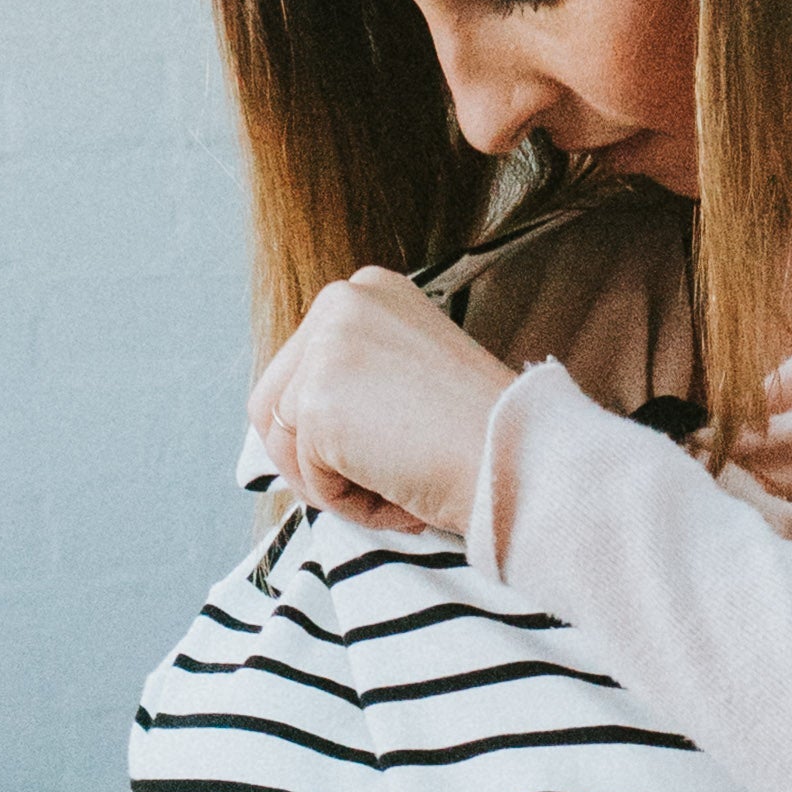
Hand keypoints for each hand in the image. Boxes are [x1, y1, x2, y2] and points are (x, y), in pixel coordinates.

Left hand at [249, 269, 508, 541]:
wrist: (516, 458)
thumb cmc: (481, 435)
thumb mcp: (411, 376)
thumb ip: (358, 379)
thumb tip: (290, 425)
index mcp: (368, 290)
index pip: (304, 367)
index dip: (333, 427)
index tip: (392, 447)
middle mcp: (341, 301)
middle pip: (275, 401)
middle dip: (318, 457)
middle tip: (385, 480)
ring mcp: (324, 347)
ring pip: (284, 440)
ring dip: (335, 481)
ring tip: (398, 484)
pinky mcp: (315, 399)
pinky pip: (306, 473)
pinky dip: (348, 501)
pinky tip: (401, 491)